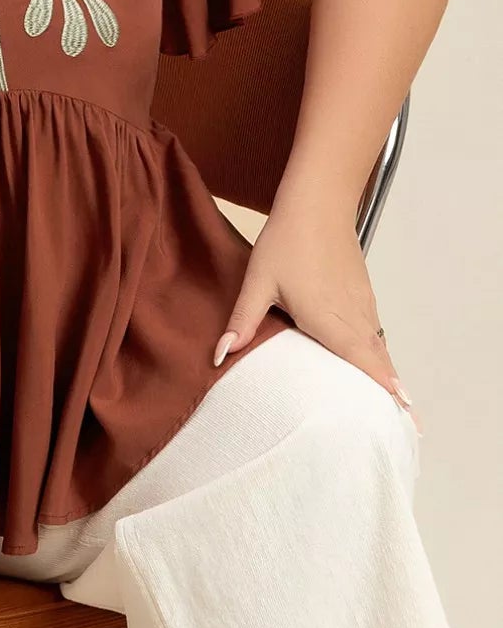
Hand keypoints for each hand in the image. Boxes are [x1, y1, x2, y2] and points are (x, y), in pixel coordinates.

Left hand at [212, 205, 420, 432]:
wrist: (316, 205)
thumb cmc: (287, 241)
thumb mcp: (257, 282)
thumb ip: (242, 321)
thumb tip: (220, 354)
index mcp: (328, 317)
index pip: (359, 358)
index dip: (379, 385)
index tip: (400, 410)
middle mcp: (352, 314)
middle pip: (377, 359)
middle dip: (391, 390)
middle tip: (406, 422)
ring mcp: (361, 302)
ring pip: (378, 345)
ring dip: (387, 372)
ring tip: (397, 403)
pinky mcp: (362, 292)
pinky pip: (375, 330)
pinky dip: (380, 351)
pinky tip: (377, 363)